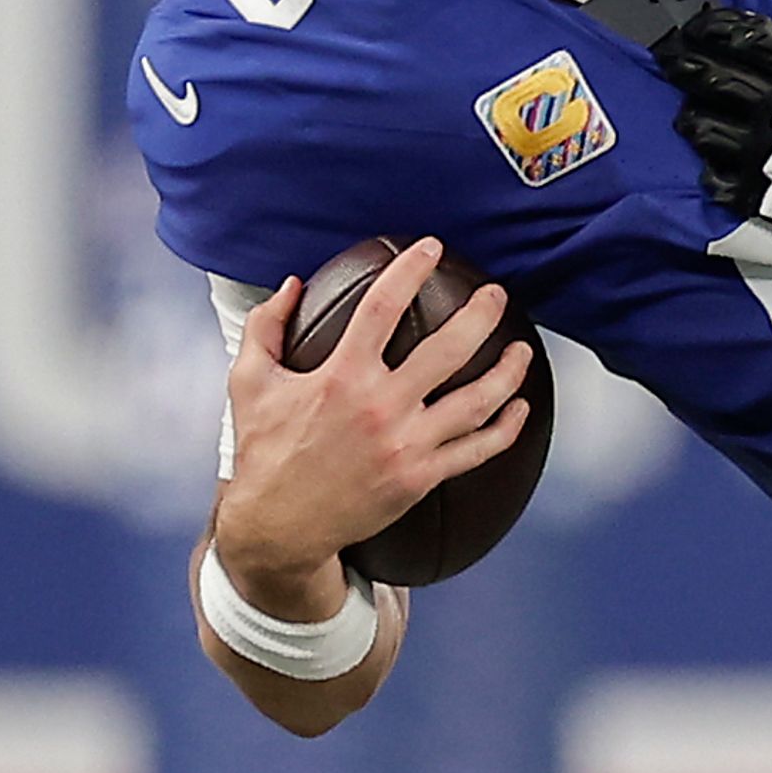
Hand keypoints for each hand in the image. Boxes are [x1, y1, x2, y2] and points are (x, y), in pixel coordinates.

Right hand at [215, 238, 536, 598]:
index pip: (382, 307)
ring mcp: (406, 444)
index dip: (410, 270)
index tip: (431, 247)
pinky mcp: (421, 477)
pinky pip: (477, 450)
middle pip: (449, 349)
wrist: (279, 525)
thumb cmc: (264, 450)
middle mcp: (380, 407)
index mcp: (341, 376)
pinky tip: (519, 407)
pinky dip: (505, 428)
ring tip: (522, 349)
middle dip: (481, 314)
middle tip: (496, 294)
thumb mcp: (249, 382)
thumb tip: (292, 283)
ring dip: (507, 371)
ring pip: (476, 401)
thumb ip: (266, 327)